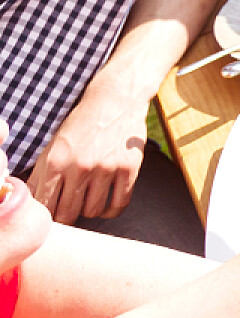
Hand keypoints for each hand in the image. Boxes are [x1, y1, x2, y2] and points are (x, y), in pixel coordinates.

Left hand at [27, 90, 148, 221]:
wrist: (115, 100)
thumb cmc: (82, 124)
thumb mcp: (54, 146)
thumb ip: (40, 175)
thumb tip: (32, 202)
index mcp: (55, 161)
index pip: (44, 205)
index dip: (46, 216)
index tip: (50, 217)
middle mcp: (80, 166)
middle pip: (68, 213)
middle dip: (66, 217)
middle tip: (69, 212)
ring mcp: (106, 168)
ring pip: (92, 211)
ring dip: (88, 210)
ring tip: (88, 200)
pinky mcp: (128, 169)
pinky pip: (118, 205)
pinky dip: (110, 211)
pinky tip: (106, 205)